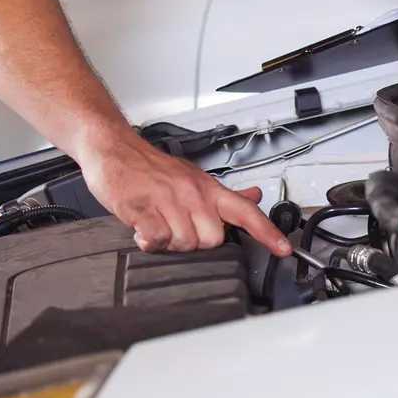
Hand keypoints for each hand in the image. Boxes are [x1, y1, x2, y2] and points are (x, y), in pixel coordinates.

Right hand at [78, 133, 291, 256]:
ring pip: (185, 243)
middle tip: (177, 230)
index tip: (284, 250)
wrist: (113, 147)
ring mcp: (167, 199)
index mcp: (206, 186)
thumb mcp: (191, 177)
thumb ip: (224, 194)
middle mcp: (191, 192)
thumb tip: (254, 197)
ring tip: (158, 226)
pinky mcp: (142, 207)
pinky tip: (144, 232)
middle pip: (213, 239)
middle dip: (195, 243)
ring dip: (170, 243)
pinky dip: (150, 242)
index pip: (245, 211)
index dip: (268, 232)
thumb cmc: (150, 167)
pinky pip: (157, 239)